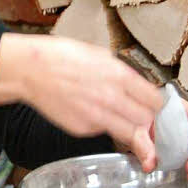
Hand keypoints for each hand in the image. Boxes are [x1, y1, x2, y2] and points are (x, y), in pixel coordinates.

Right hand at [0, 34, 163, 159]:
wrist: (31, 70)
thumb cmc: (62, 56)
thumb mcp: (99, 54)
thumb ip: (120, 72)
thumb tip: (136, 84)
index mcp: (119, 76)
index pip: (155, 100)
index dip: (156, 102)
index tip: (152, 102)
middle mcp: (111, 98)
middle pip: (146, 119)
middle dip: (145, 116)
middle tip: (137, 111)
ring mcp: (97, 117)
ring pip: (130, 132)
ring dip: (129, 126)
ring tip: (119, 116)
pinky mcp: (82, 129)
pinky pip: (103, 131)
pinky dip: (104, 125)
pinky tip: (93, 112)